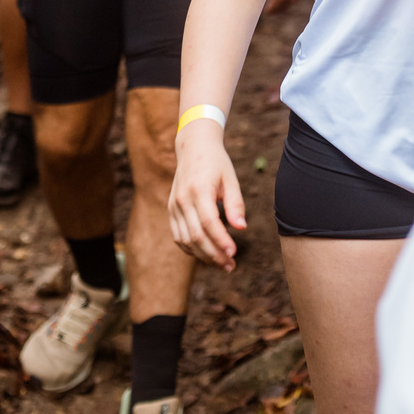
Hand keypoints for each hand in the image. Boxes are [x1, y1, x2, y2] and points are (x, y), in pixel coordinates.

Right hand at [168, 120, 246, 271]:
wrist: (193, 147)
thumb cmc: (216, 163)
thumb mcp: (230, 179)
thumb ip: (236, 203)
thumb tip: (242, 228)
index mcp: (199, 190)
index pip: (208, 222)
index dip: (220, 241)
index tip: (234, 254)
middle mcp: (183, 200)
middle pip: (196, 236)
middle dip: (213, 255)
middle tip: (231, 266)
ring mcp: (174, 206)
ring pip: (185, 240)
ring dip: (203, 256)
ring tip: (222, 264)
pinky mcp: (171, 210)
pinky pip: (178, 236)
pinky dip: (191, 249)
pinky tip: (207, 254)